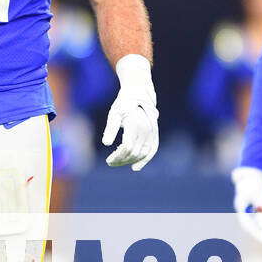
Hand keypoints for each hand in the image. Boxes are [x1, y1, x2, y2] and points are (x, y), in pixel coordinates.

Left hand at [102, 54, 158, 170]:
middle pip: (134, 152)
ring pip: (142, 153)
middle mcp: (146, 128)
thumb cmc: (124, 103)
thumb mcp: (114, 113)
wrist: (139, 93)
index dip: (117, 156)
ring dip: (130, 161)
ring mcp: (152, 131)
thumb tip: (106, 143)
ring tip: (119, 163)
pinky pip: (152, 150)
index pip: (126, 146)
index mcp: (134, 123)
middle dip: (121, 160)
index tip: (108, 160)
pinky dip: (145, 159)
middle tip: (110, 162)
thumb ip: (111, 128)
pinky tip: (136, 167)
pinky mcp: (155, 134)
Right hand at [231, 166, 261, 243]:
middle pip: (248, 225)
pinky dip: (261, 225)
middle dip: (258, 234)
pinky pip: (255, 218)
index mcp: (240, 206)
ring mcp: (245, 208)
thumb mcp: (260, 194)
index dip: (256, 232)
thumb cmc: (254, 182)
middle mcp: (241, 209)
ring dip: (260, 231)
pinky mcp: (250, 206)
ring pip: (252, 223)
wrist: (249, 171)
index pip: (247, 223)